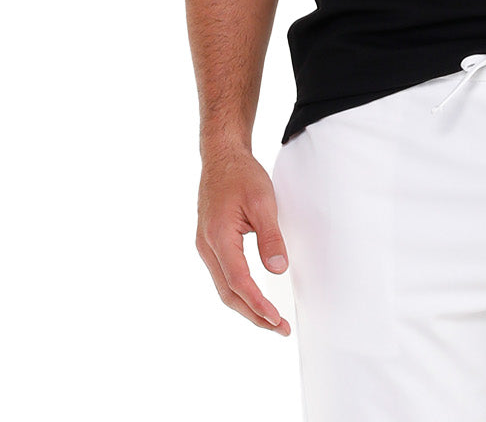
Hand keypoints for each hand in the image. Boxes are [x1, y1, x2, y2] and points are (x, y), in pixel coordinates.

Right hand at [196, 146, 291, 335]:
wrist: (221, 156)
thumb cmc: (241, 175)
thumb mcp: (263, 201)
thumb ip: (270, 236)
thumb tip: (278, 270)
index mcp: (218, 237)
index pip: (239, 281)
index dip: (258, 304)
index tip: (276, 319)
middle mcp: (207, 246)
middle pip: (228, 293)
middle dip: (253, 314)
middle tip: (279, 328)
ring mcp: (206, 246)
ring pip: (224, 287)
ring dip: (246, 306)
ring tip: (270, 319)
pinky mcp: (210, 243)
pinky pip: (223, 275)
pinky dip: (239, 291)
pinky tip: (254, 297)